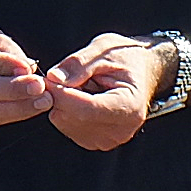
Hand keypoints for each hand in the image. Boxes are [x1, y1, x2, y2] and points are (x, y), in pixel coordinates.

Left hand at [44, 33, 167, 149]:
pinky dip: (66, 111)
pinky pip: (68, 127)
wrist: (142, 70)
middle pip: (72, 118)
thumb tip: (53, 78)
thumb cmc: (125, 57)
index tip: (48, 77)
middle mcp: (121, 130)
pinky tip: (79, 97)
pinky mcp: (98, 141)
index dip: (60, 93)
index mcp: (129, 107)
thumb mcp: (103, 49)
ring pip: (66, 123)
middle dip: (59, 96)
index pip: (85, 109)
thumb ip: (78, 64)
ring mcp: (109, 139)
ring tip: (79, 86)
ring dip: (62, 103)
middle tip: (65, 76)